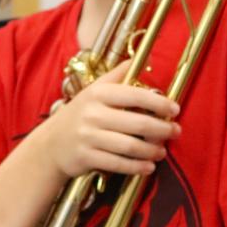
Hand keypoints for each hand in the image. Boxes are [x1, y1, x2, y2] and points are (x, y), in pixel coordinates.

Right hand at [30, 64, 180, 178]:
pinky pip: (119, 164)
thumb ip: (118, 76)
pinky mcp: (86, 157)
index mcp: (98, 93)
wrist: (50, 144)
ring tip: (162, 151)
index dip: (159, 103)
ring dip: (152, 150)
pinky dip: (137, 167)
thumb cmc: (80, 115)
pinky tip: (149, 167)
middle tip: (175, 132)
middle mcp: (92, 114)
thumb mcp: (94, 91)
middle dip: (162, 129)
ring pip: (130, 146)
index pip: (135, 95)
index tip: (175, 109)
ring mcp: (88, 137)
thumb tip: (143, 58)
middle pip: (138, 123)